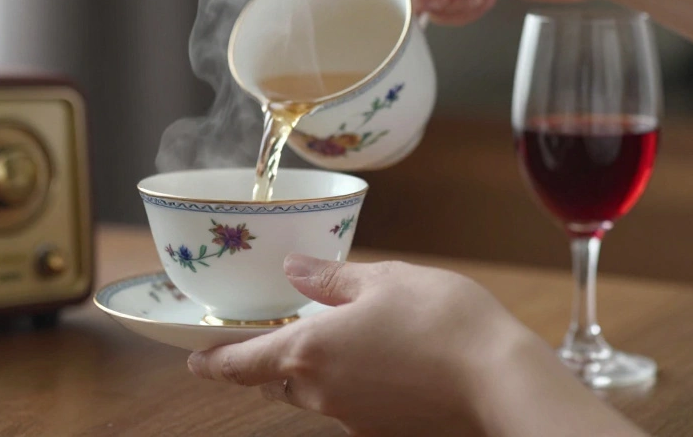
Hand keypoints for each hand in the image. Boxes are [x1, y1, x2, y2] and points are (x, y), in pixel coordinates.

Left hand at [186, 255, 535, 435]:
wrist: (498, 379)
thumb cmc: (442, 320)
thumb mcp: (383, 279)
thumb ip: (331, 278)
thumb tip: (294, 271)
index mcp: (310, 350)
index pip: (242, 364)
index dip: (213, 362)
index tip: (194, 360)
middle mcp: (322, 392)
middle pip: (276, 382)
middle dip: (270, 363)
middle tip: (276, 337)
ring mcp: (353, 417)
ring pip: (314, 396)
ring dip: (314, 373)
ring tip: (342, 341)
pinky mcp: (383, 430)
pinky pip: (350, 406)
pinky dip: (352, 385)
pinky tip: (383, 362)